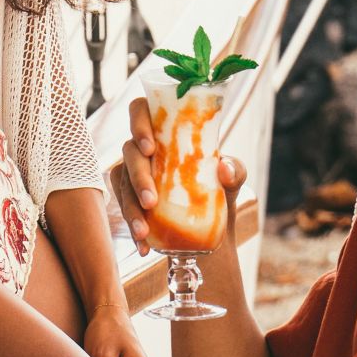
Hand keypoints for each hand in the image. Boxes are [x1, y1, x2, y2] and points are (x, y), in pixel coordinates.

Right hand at [110, 96, 246, 256]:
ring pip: (122, 184)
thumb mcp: (234, 177)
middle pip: (129, 152)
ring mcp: (133, 173)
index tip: (150, 147)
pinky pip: (124, 210)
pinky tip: (144, 246)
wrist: (214, 222)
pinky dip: (133, 228)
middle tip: (152, 201)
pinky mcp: (130, 197)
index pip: (140, 110)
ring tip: (144, 232)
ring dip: (130, 209)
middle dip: (138, 177)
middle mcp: (144, 149)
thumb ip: (234, 169)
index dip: (139, 122)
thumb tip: (224, 168)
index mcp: (165, 131)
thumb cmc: (220, 185)